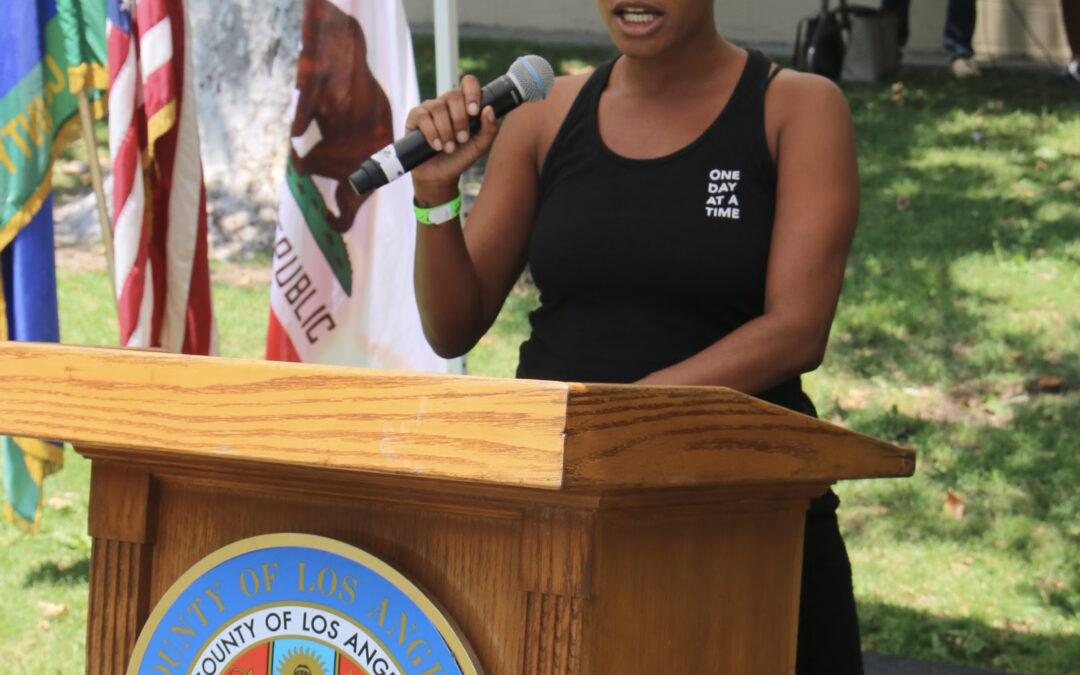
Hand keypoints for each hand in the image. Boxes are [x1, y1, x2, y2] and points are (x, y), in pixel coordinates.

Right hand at [408, 75, 499, 203]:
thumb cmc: (461, 157)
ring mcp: (429, 108)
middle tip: (462, 139)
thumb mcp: (480, 146)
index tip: (474, 112)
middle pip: (453, 95)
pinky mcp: (415, 117)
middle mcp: (446, 103)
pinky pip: (423, 116)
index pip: (468, 83)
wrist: (440, 175)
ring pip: (438, 107)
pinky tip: (437, 146)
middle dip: (460, 119)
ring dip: (446, 130)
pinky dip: (432, 133)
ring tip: (449, 148)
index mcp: (464, 104)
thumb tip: (488, 109)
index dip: (472, 92)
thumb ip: (490, 129)